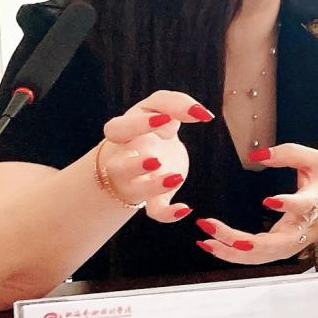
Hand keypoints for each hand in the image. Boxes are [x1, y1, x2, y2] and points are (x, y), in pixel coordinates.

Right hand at [99, 90, 212, 223]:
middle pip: (117, 167)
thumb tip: (200, 113)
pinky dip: (168, 214)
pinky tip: (186, 208)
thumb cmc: (153, 128)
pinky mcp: (153, 198)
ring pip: (135, 191)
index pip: (118, 129)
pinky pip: (155, 211)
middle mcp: (125, 159)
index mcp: (124, 134)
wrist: (149, 155)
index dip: (138, 125)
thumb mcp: (159, 108)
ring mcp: (136, 182)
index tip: (167, 119)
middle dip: (133, 167)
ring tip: (177, 177)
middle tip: (157, 160)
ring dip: (152, 187)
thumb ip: (175, 103)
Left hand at [194, 144, 317, 264]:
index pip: (303, 208)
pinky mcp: (280, 250)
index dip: (287, 206)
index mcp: (315, 205)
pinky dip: (231, 254)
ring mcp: (290, 245)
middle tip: (214, 229)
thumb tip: (256, 155)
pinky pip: (255, 257)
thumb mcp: (316, 161)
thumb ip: (289, 153)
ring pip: (260, 257)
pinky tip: (210, 245)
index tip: (269, 200)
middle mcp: (301, 230)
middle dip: (241, 240)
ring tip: (206, 240)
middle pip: (273, 245)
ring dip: (230, 252)